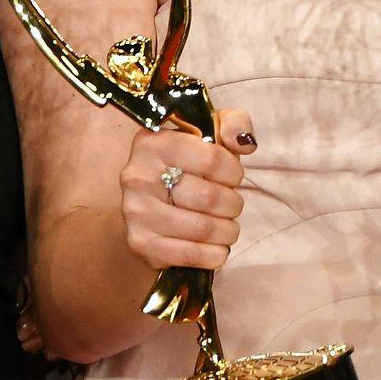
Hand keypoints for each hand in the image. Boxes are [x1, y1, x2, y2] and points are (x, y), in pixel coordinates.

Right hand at [119, 108, 254, 272]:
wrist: (147, 204)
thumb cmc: (186, 166)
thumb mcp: (209, 134)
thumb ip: (232, 125)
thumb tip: (244, 142)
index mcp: (154, 142)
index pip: (213, 158)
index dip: (234, 171)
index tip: (233, 177)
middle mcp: (138, 175)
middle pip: (209, 197)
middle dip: (232, 204)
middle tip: (232, 205)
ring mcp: (136, 211)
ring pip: (202, 228)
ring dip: (227, 231)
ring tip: (228, 227)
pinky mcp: (140, 243)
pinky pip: (190, 255)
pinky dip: (214, 255)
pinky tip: (217, 248)